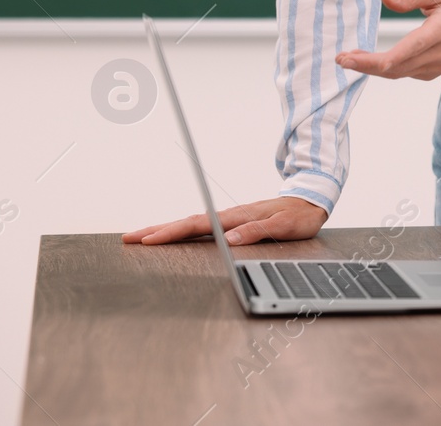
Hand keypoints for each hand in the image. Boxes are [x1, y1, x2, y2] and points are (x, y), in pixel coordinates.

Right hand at [123, 196, 325, 245]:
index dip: (173, 232)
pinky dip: (182, 230)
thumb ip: (258, 231)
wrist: (312, 201)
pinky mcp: (233, 221)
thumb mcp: (285, 225)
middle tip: (129, 238)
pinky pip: (202, 226)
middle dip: (157, 230)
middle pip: (187, 222)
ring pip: (192, 223)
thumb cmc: (300, 215)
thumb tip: (230, 239)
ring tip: (140, 236)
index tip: (150, 239)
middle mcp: (230, 215)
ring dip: (165, 229)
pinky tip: (172, 235)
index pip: (199, 225)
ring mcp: (230, 218)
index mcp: (237, 216)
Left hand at [335, 0, 440, 79]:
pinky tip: (370, 62)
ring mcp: (434, 67)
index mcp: (438, 33)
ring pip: (397, 74)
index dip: (373, 60)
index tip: (349, 56)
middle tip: (341, 58)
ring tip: (349, 59)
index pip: (403, 54)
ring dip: (371, 69)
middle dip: (364, 66)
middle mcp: (436, 55)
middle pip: (393, 69)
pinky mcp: (431, 72)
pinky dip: (384, 70)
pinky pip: (403, 74)